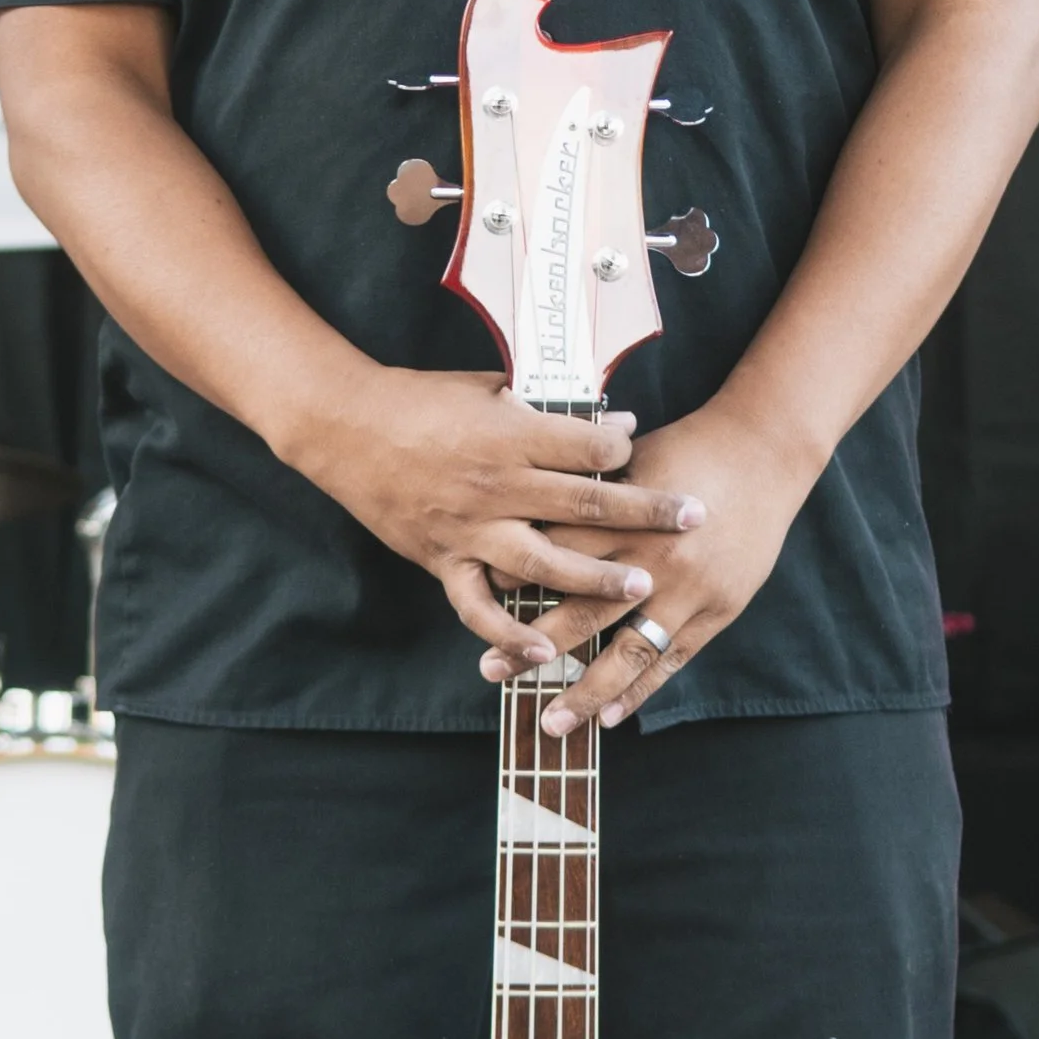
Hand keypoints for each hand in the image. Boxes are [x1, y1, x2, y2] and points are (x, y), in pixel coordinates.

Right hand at [300, 365, 707, 669]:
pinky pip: (478, 608)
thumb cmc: (420, 399)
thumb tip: (615, 422)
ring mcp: (471, 529)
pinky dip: (509, 634)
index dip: (625, 448)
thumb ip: (549, 410)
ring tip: (640, 590)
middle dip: (644, 514)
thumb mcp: (489, 387)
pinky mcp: (444, 560)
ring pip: (543, 564)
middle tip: (693, 520)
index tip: (649, 452)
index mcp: (512, 434)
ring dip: (594, 579)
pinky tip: (544, 651)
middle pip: (585, 505)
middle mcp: (497, 485)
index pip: (589, 447)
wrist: (345, 427)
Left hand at [482, 395, 816, 734]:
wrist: (765, 453)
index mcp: (624, 517)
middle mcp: (653, 560)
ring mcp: (688, 591)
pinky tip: (610, 716)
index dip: (513, 578)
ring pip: (628, 653)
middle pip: (582, 615)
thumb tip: (521, 505)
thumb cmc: (687, 447)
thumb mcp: (629, 457)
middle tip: (490, 670)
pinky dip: (640, 690)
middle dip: (532, 647)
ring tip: (552, 723)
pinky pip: (671, 660)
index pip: (556, 556)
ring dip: (586, 692)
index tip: (477, 599)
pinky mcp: (718, 610)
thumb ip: (582, 489)